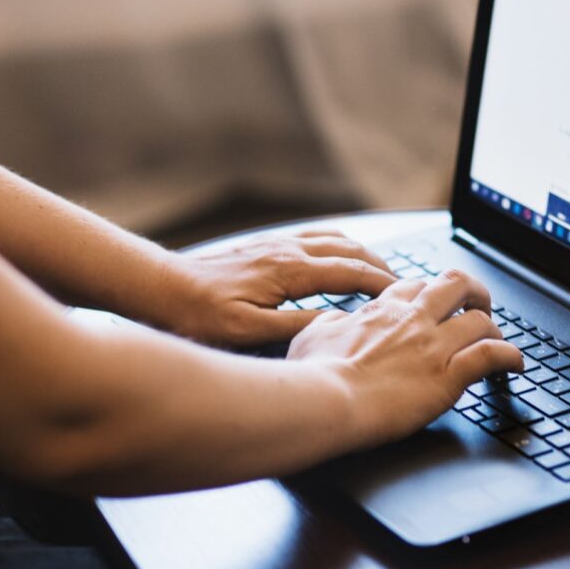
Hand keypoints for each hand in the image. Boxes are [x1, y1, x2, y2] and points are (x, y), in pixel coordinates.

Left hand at [159, 229, 396, 345]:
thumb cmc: (200, 314)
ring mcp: (277, 243)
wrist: (162, 287)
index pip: (352, 272)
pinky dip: (338, 244)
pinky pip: (314, 236)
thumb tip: (340, 323)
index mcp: (290, 271)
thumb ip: (300, 326)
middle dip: (381, 265)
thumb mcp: (252, 332)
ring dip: (362, 252)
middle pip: (350, 250)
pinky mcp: (265, 245)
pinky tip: (338, 254)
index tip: (407, 296)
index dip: (384, 285)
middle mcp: (288, 249)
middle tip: (404, 285)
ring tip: (380, 270)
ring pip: (334, 238)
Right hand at [287, 269, 523, 446]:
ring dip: (493, 329)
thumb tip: (338, 320)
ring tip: (497, 340)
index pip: (414, 286)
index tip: (433, 305)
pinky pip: (492, 355)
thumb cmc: (311, 375)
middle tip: (478, 306)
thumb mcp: (311, 336)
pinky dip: (510, 357)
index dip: (429, 293)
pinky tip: (515, 365)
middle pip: (455, 285)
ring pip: (480, 320)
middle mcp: (412, 321)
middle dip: (473, 292)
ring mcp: (433, 346)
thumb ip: (331, 323)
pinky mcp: (448, 376)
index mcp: (381, 311)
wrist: (324, 401)